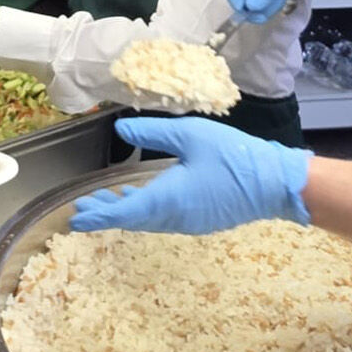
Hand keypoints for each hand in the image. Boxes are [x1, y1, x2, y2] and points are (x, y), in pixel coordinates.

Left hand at [70, 118, 311, 234]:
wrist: (276, 183)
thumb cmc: (234, 157)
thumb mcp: (190, 135)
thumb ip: (152, 131)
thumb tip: (120, 129)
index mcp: (168, 198)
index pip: (124, 212)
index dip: (98, 216)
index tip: (76, 219)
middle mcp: (175, 217)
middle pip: (133, 219)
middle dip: (106, 214)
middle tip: (82, 209)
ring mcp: (189, 222)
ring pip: (148, 220)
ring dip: (125, 211)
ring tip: (103, 202)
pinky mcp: (201, 220)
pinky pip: (164, 219)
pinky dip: (144, 210)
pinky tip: (141, 197)